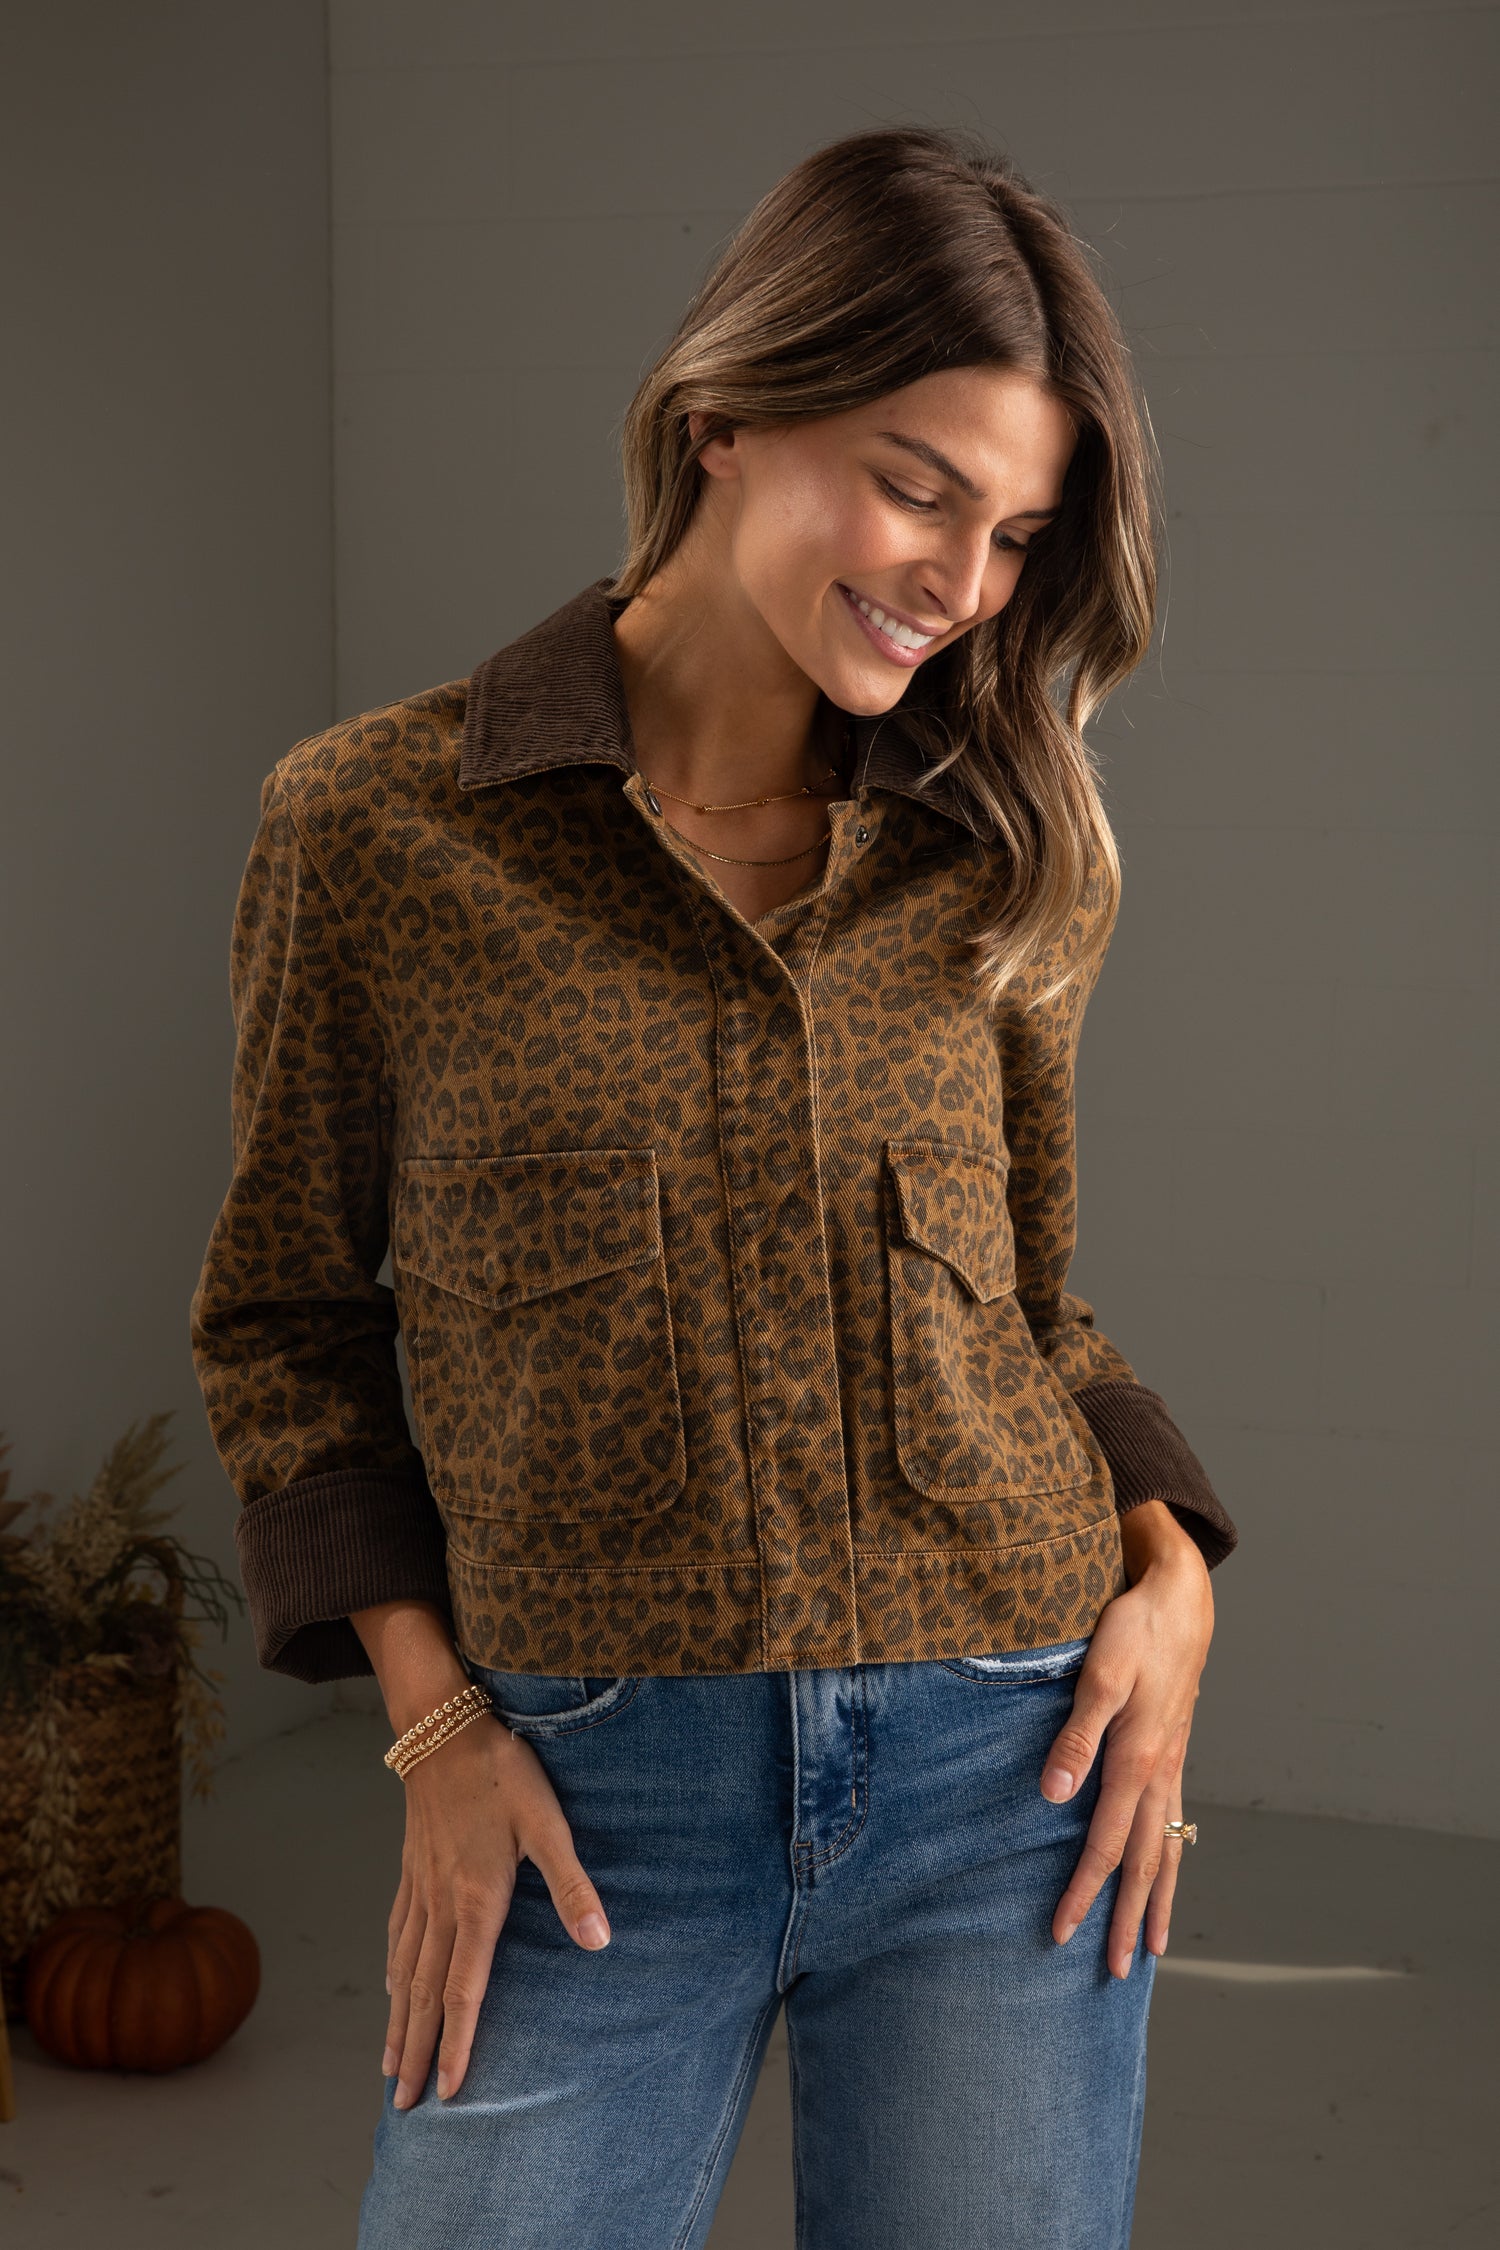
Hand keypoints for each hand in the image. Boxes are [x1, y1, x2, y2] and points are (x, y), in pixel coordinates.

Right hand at [382, 1713, 611, 2107]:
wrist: (442, 1728)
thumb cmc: (501, 1772)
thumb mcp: (548, 1823)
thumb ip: (572, 1885)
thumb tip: (599, 1940)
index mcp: (475, 1902)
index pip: (463, 1991)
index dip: (458, 2044)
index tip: (449, 2092)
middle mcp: (440, 1905)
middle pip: (423, 1994)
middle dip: (417, 2053)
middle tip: (406, 2106)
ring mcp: (419, 1889)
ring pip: (403, 1971)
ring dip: (398, 2022)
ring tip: (391, 2067)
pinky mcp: (411, 1869)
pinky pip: (396, 1933)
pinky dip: (392, 1971)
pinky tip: (390, 1986)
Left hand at [1040, 1500, 1213, 1977]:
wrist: (1181, 1600)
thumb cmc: (1135, 1632)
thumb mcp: (1098, 1674)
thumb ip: (1076, 1737)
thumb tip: (1053, 1794)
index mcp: (1137, 1762)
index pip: (1105, 1846)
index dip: (1082, 1893)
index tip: (1061, 1933)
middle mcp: (1159, 1774)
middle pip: (1143, 1864)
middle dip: (1128, 1920)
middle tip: (1117, 1970)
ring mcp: (1172, 1766)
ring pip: (1167, 1850)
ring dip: (1158, 1901)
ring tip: (1154, 1947)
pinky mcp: (1173, 1753)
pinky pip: (1175, 1824)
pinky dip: (1171, 1860)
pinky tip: (1166, 1873)